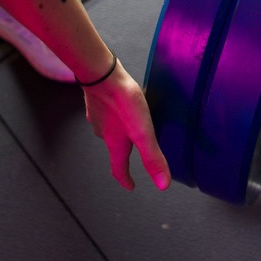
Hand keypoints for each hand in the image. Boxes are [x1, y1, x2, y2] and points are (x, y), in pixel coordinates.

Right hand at [83, 60, 170, 190]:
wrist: (101, 74)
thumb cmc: (122, 103)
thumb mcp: (143, 133)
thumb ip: (153, 157)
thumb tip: (163, 185)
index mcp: (115, 144)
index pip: (118, 169)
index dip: (125, 179)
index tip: (130, 186)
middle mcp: (103, 132)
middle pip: (113, 149)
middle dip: (123, 153)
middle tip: (132, 153)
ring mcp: (97, 115)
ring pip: (108, 130)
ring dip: (118, 132)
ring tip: (129, 127)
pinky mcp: (97, 99)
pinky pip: (106, 112)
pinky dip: (114, 114)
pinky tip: (121, 106)